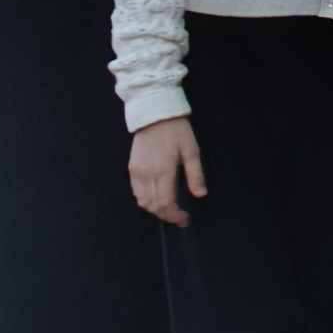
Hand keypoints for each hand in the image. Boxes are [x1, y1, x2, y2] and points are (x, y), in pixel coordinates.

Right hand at [128, 113, 206, 227]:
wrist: (154, 114)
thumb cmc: (177, 131)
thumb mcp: (192, 151)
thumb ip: (195, 175)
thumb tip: (200, 195)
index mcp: (163, 171)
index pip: (165, 203)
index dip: (175, 216)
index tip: (185, 219)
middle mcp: (147, 175)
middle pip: (153, 206)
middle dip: (166, 215)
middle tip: (179, 216)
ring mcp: (137, 172)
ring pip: (142, 201)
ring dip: (155, 209)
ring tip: (169, 208)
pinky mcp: (132, 168)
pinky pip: (136, 191)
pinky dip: (145, 199)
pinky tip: (156, 196)